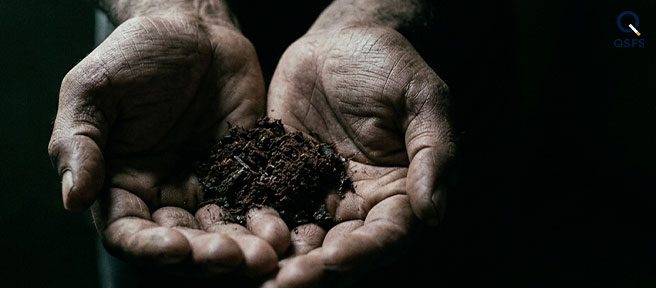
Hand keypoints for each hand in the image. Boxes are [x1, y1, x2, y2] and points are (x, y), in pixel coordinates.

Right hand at [47, 8, 289, 279]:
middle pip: (183, 243)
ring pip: (224, 232)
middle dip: (208, 255)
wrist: (192, 28)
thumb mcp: (92, 90)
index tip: (176, 247)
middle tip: (237, 257)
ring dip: (245, 248)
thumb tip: (72, 198)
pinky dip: (271, 220)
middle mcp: (164, 195)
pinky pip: (259, 203)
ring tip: (268, 252)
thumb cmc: (133, 54)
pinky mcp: (245, 172)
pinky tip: (285, 227)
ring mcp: (207, 185)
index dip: (150, 248)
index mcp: (120, 184)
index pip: (129, 233)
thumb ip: (77, 142)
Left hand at [264, 23, 454, 286]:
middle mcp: (355, 203)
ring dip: (277, 258)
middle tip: (281, 283)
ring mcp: (315, 194)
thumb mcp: (422, 99)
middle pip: (337, 249)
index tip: (334, 260)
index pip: (385, 235)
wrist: (338, 41)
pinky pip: (265, 207)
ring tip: (254, 272)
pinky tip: (229, 237)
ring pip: (298, 237)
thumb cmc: (389, 64)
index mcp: (396, 193)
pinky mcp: (280, 179)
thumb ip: (432, 152)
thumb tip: (434, 213)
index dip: (362, 252)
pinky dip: (249, 226)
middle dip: (311, 269)